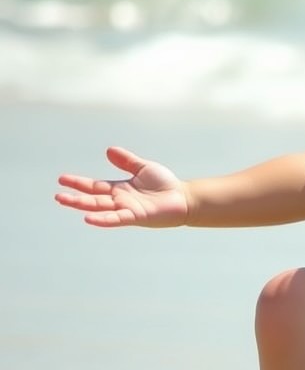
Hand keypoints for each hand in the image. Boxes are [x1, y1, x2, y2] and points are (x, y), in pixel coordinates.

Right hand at [56, 147, 187, 227]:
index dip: (79, 183)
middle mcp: (120, 200)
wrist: (183, 198)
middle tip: (57, 196)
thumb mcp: (143, 168)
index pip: (95, 186)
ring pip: (100, 208)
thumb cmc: (165, 184)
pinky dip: (102, 219)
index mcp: (120, 189)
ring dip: (82, 206)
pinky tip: (88, 218)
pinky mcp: (136, 216)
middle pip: (93, 199)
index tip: (62, 179)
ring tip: (64, 202)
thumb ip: (126, 161)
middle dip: (75, 197)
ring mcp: (126, 209)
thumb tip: (108, 150)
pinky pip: (116, 219)